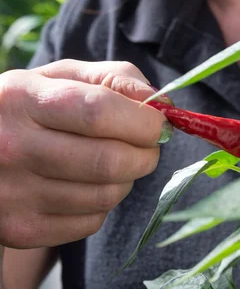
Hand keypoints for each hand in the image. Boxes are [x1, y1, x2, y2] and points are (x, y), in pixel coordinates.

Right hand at [0, 59, 168, 248]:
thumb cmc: (31, 105)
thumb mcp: (61, 76)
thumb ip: (113, 78)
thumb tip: (159, 103)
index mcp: (22, 98)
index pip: (98, 112)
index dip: (143, 120)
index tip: (159, 122)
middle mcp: (12, 147)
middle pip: (108, 160)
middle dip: (146, 153)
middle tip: (148, 144)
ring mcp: (14, 193)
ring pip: (105, 195)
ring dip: (128, 177)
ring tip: (116, 160)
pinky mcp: (19, 228)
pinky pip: (90, 222)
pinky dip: (104, 203)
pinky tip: (89, 183)